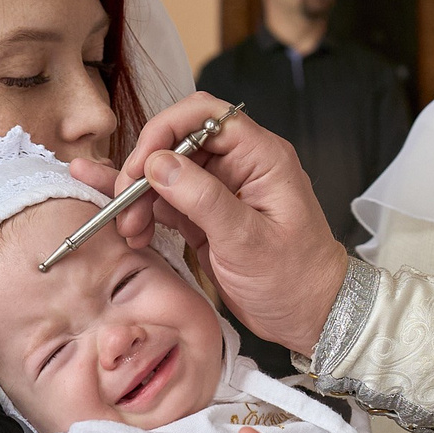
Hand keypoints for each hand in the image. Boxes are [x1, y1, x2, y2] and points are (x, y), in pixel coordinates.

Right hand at [73, 92, 348, 353]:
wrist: (309, 317)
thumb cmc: (295, 278)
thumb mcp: (247, 239)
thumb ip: (203, 198)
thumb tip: (158, 163)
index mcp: (261, 156)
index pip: (205, 115)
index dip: (166, 130)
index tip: (140, 164)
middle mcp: (240, 165)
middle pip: (177, 142)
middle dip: (144, 169)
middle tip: (124, 202)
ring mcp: (220, 190)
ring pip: (166, 173)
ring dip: (139, 196)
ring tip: (128, 227)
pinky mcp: (206, 216)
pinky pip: (166, 202)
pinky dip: (145, 214)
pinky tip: (132, 232)